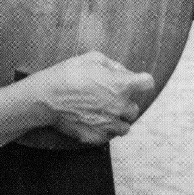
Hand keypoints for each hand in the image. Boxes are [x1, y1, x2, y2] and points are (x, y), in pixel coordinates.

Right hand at [24, 51, 154, 144]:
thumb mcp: (91, 58)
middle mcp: (120, 106)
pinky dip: (104, 130)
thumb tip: (121, 71)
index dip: (141, 81)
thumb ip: (112, 65)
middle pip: (135, 108)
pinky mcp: (97, 136)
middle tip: (108, 98)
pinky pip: (109, 136)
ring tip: (101, 112)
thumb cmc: (67, 74)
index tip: (135, 82)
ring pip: (125, 126)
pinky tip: (92, 121)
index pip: (147, 83)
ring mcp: (109, 124)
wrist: (46, 98)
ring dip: (117, 120)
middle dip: (125, 103)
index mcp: (121, 85)